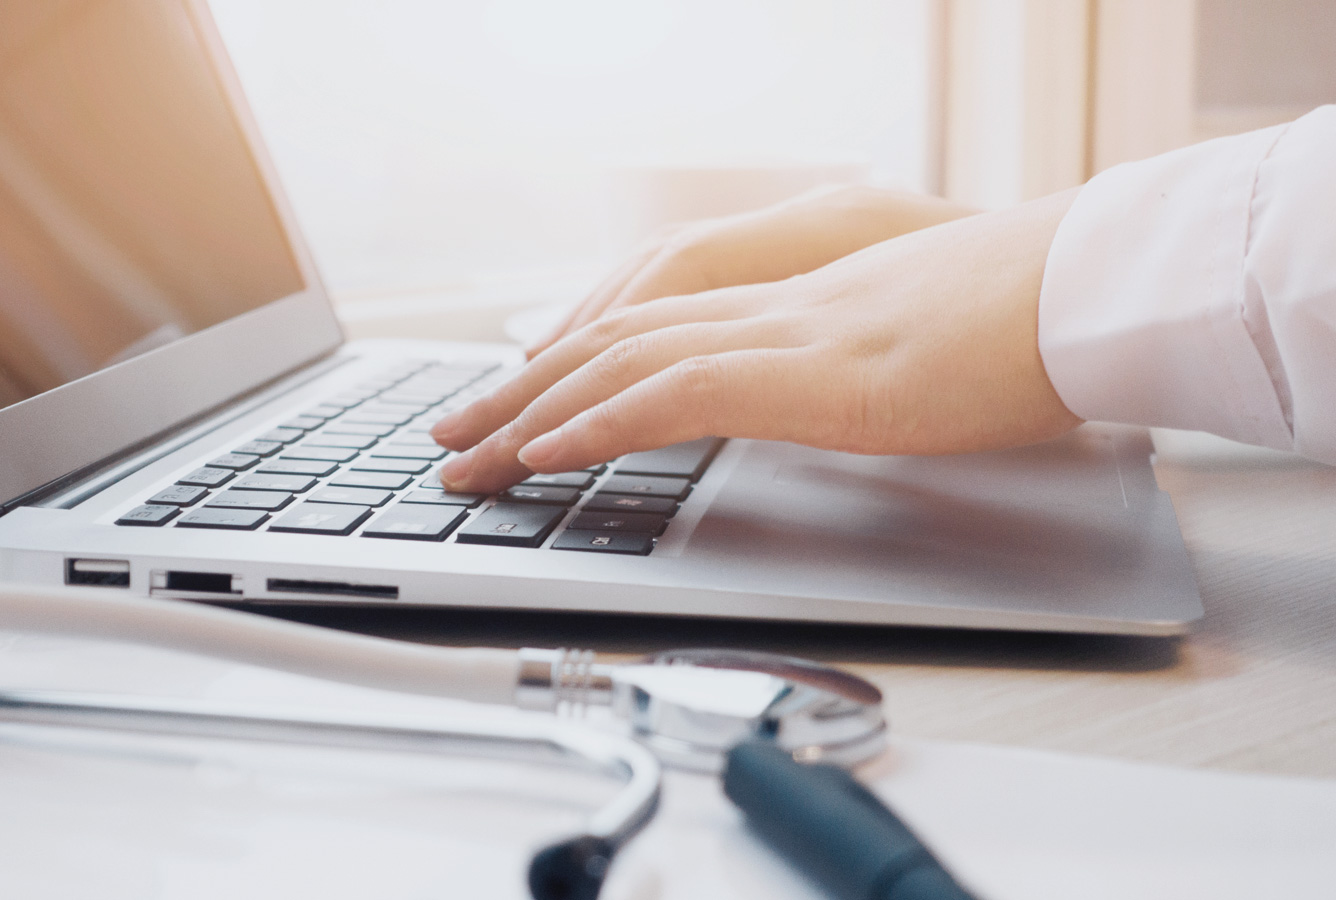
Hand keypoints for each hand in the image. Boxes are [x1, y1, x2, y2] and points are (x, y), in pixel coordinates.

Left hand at [434, 189, 1083, 493]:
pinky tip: (542, 455)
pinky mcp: (810, 372)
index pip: (655, 330)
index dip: (575, 367)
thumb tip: (842, 395)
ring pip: (620, 366)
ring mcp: (786, 334)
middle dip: (520, 391)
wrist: (1095, 286)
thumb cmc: (1032, 325)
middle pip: (612, 342)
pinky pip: (673, 397)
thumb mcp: (920, 355)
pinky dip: (596, 425)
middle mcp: (772, 309)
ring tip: (464, 456)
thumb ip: (862, 373)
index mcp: (794, 306)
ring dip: (531, 414)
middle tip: (451, 433)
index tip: (520, 405)